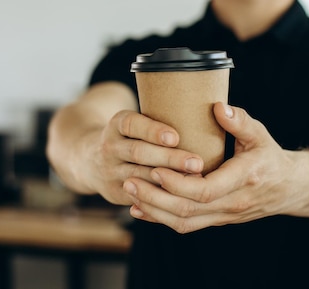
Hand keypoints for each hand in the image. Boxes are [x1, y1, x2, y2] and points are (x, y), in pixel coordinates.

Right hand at [89, 110, 205, 205]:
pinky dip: (159, 198)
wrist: (89, 160)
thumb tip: (218, 108)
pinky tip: (181, 199)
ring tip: (195, 182)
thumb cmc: (131, 136)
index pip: (132, 124)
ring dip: (168, 181)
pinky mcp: (116, 192)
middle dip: (169, 158)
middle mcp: (110, 146)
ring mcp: (111, 171)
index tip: (175, 136)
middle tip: (197, 162)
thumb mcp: (135, 121)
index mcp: (117, 124)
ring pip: (140, 177)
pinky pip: (139, 197)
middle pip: (139, 152)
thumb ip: (163, 116)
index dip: (152, 130)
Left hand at [122, 102, 299, 232]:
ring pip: (184, 223)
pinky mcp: (216, 220)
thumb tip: (218, 106)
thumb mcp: (260, 134)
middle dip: (155, 198)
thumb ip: (239, 120)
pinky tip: (140, 209)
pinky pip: (186, 225)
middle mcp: (233, 203)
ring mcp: (224, 216)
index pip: (204, 190)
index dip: (176, 183)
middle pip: (187, 211)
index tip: (155, 167)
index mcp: (244, 180)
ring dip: (154, 210)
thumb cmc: (270, 156)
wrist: (291, 188)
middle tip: (129, 180)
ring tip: (130, 192)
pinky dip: (160, 218)